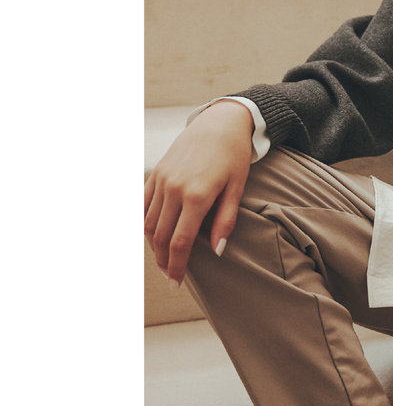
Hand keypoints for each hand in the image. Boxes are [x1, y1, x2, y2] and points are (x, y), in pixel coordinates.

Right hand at [144, 100, 253, 286]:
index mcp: (196, 195)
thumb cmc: (233, 156)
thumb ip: (225, 220)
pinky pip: (143, 204)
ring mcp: (162, 180)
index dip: (177, 267)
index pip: (180, 242)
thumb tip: (216, 251)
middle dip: (164, 261)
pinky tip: (153, 235)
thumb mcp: (237, 188)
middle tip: (171, 276)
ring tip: (165, 258)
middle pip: (161, 237)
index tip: (176, 283)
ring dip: (154, 245)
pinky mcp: (156, 173)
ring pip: (149, 223)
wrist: (220, 122)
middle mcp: (174, 189)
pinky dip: (145, 223)